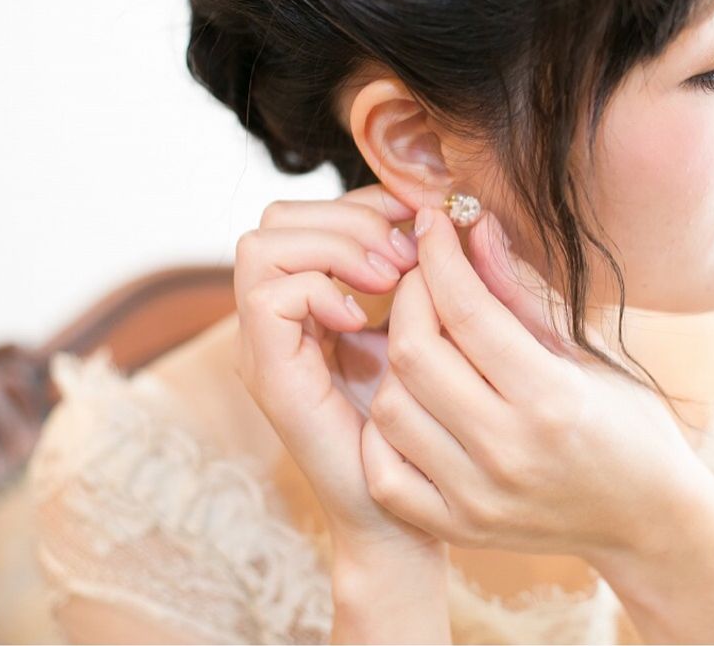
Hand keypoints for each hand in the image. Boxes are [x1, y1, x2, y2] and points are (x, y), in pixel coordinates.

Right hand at [233, 184, 446, 559]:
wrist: (403, 512)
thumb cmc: (426, 422)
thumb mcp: (431, 329)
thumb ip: (429, 272)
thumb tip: (451, 210)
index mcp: (310, 302)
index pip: (310, 213)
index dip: (363, 201)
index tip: (419, 217)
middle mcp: (276, 319)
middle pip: (277, 218)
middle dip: (349, 219)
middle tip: (403, 257)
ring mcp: (266, 346)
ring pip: (262, 244)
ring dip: (335, 247)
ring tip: (387, 279)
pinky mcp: (271, 374)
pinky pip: (269, 297)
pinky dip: (319, 290)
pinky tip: (361, 319)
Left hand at [362, 205, 713, 560]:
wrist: (650, 521)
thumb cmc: (629, 424)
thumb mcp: (587, 352)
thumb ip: (521, 293)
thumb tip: (474, 228)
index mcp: (552, 399)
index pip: (467, 311)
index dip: (439, 257)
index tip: (432, 225)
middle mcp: (509, 452)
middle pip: (414, 355)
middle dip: (408, 298)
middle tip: (421, 277)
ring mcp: (478, 497)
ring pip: (391, 409)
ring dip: (396, 363)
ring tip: (423, 341)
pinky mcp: (458, 528)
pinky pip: (385, 471)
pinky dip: (386, 430)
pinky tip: (412, 401)